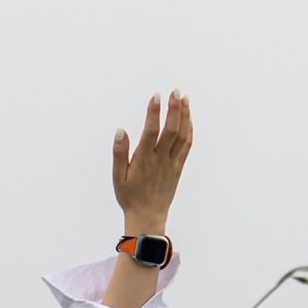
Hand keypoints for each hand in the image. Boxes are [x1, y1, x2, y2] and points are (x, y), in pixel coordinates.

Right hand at [111, 90, 193, 235]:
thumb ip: (119, 153)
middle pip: (171, 130)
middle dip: (174, 109)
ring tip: (184, 98)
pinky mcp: (178, 168)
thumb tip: (121, 130)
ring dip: (185, 116)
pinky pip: (187, 146)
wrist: (148, 217)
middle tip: (175, 91)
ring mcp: (172, 163)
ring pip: (182, 136)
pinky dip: (189, 130)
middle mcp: (160, 160)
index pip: (151, 131)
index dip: (154, 112)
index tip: (156, 96)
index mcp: (144, 160)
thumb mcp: (117, 176)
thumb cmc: (129, 196)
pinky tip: (188, 119)